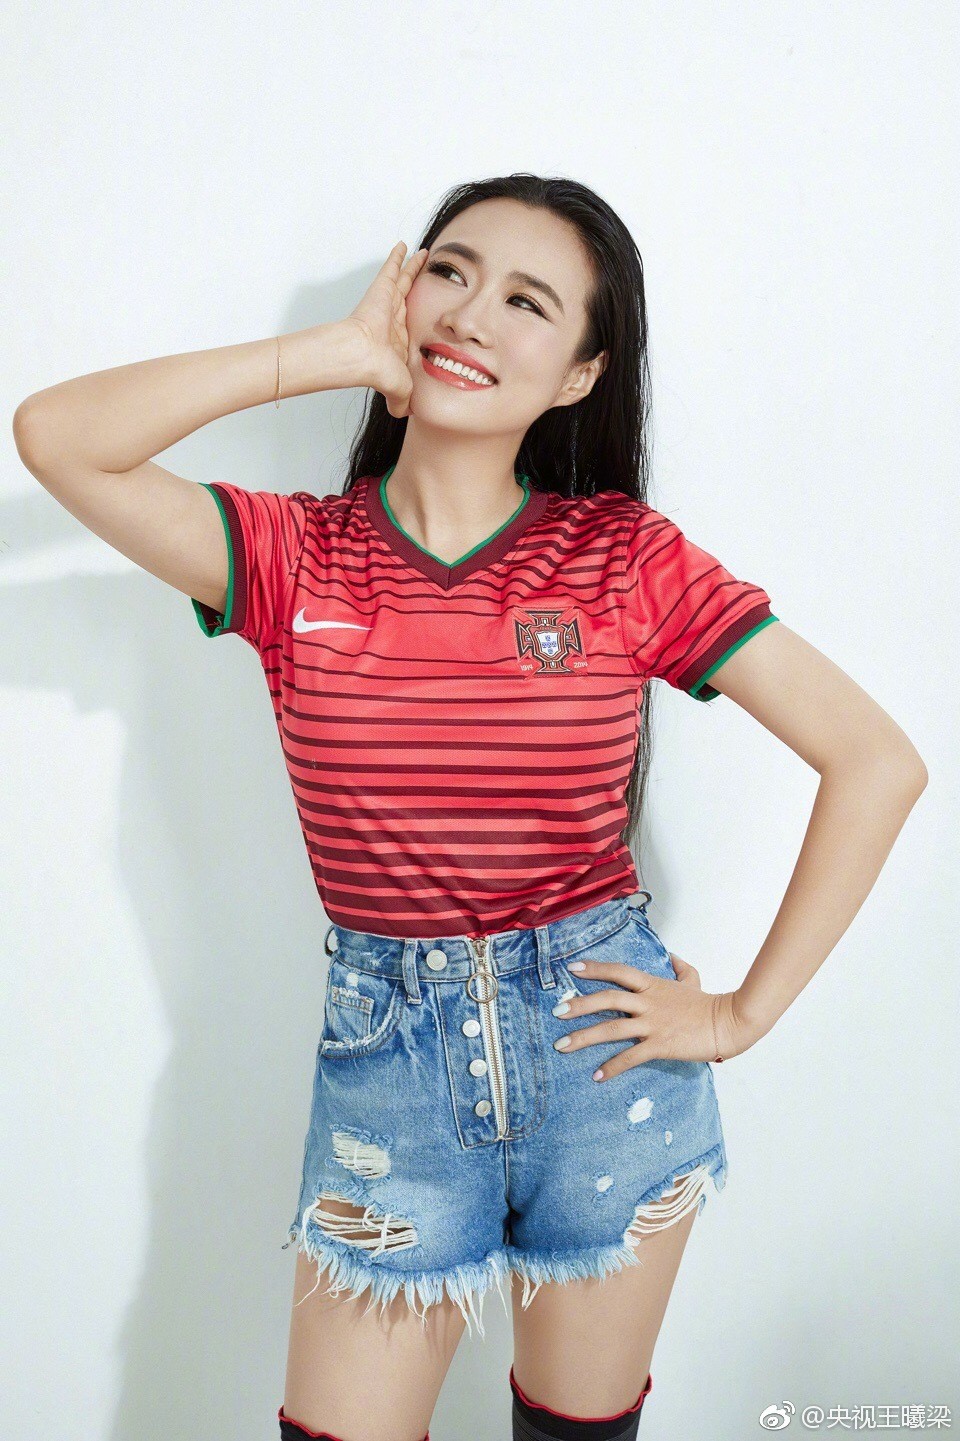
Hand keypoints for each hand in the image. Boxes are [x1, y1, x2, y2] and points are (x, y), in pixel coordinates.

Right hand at [347, 241, 428, 417]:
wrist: (361, 356)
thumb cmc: (377, 370)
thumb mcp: (400, 389)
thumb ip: (403, 399)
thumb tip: (405, 414)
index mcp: (395, 341)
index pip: (410, 327)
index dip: (419, 322)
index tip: (427, 318)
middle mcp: (392, 320)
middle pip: (407, 298)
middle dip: (416, 289)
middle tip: (425, 275)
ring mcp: (386, 303)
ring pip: (403, 281)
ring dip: (411, 268)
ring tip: (422, 255)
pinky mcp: (381, 290)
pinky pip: (392, 269)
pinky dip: (398, 256)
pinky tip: (405, 245)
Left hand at [553, 953, 755, 1080]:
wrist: (727, 1024)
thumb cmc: (707, 1003)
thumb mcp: (692, 979)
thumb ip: (680, 968)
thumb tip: (673, 956)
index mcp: (652, 984)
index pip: (618, 971)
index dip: (595, 968)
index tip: (572, 968)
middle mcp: (647, 1002)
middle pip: (607, 998)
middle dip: (579, 1004)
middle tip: (557, 1011)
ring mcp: (652, 1024)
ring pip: (611, 1028)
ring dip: (584, 1037)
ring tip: (562, 1045)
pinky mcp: (659, 1045)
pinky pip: (630, 1056)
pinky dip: (611, 1066)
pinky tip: (596, 1076)